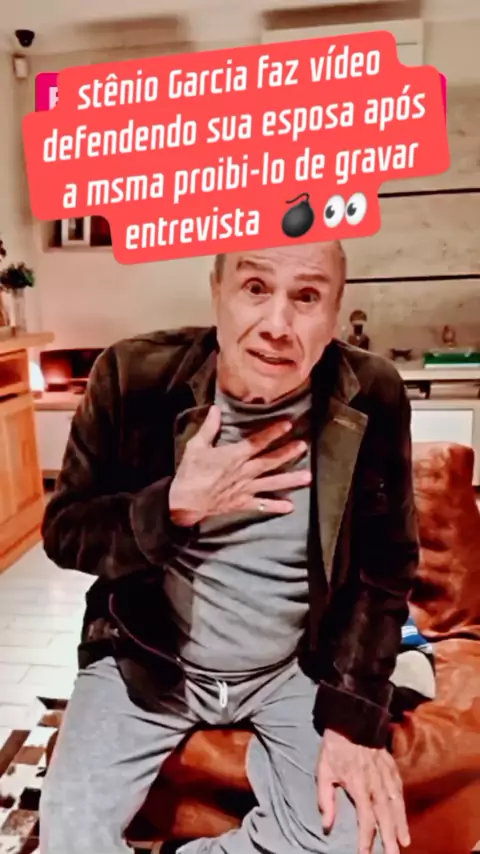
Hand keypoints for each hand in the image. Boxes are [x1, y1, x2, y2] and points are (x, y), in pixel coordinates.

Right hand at [169, 405, 310, 526]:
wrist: (184, 501)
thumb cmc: (190, 472)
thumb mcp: (196, 446)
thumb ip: (209, 428)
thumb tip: (216, 409)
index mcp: (234, 456)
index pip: (257, 442)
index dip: (273, 433)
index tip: (288, 425)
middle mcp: (244, 472)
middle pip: (269, 461)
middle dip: (287, 453)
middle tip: (303, 446)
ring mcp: (245, 489)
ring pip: (271, 483)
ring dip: (290, 479)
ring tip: (307, 477)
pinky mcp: (242, 503)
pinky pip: (261, 505)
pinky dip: (275, 507)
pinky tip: (290, 507)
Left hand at [317, 729, 409, 853]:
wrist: (351, 720)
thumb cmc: (334, 748)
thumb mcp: (323, 771)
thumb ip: (325, 799)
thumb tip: (326, 825)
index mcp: (358, 785)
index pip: (365, 819)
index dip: (366, 839)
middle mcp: (375, 783)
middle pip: (385, 816)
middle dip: (389, 838)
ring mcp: (385, 774)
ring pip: (396, 804)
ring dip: (400, 824)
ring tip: (404, 842)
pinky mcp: (391, 766)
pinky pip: (399, 789)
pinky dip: (402, 805)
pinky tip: (403, 816)